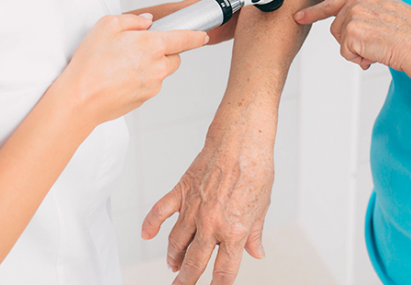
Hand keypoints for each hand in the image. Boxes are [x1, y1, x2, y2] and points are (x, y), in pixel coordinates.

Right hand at [59, 13, 207, 127]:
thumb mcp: (107, 25)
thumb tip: (147, 22)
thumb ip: (132, 20)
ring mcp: (152, 86)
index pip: (185, 39)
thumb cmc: (90, 62)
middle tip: (139, 48)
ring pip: (160, 73)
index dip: (196, 36)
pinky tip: (118, 78)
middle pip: (174, 58)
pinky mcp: (143, 100)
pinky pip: (148, 86)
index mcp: (154, 45)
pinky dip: (139, 81)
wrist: (79, 99)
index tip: (202, 35)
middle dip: (163, 52)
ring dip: (150, 67)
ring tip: (122, 64)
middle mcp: (158, 67)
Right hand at [141, 116, 274, 284]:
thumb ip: (255, 233)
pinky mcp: (182, 191)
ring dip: (173, 257)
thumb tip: (256, 252)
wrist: (241, 139)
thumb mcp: (262, 205)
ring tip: (173, 265)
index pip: (224, 271)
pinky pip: (160, 212)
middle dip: (187, 280)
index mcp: (235, 230)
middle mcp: (212, 224)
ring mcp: (194, 208)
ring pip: (177, 242)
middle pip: (195, 263)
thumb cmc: (256, 167)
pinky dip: (151, 225)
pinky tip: (147, 235)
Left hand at [295, 0, 410, 71]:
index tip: (299, 16)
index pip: (334, 2)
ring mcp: (353, 13)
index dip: (314, 12)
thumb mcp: (387, 14)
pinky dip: (360, 59)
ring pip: (340, 42)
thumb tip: (349, 35)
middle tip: (376, 45)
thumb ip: (366, 16)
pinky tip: (377, 53)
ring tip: (380, 47)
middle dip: (351, 42)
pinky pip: (346, 54)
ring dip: (357, 51)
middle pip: (336, 28)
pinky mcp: (352, 31)